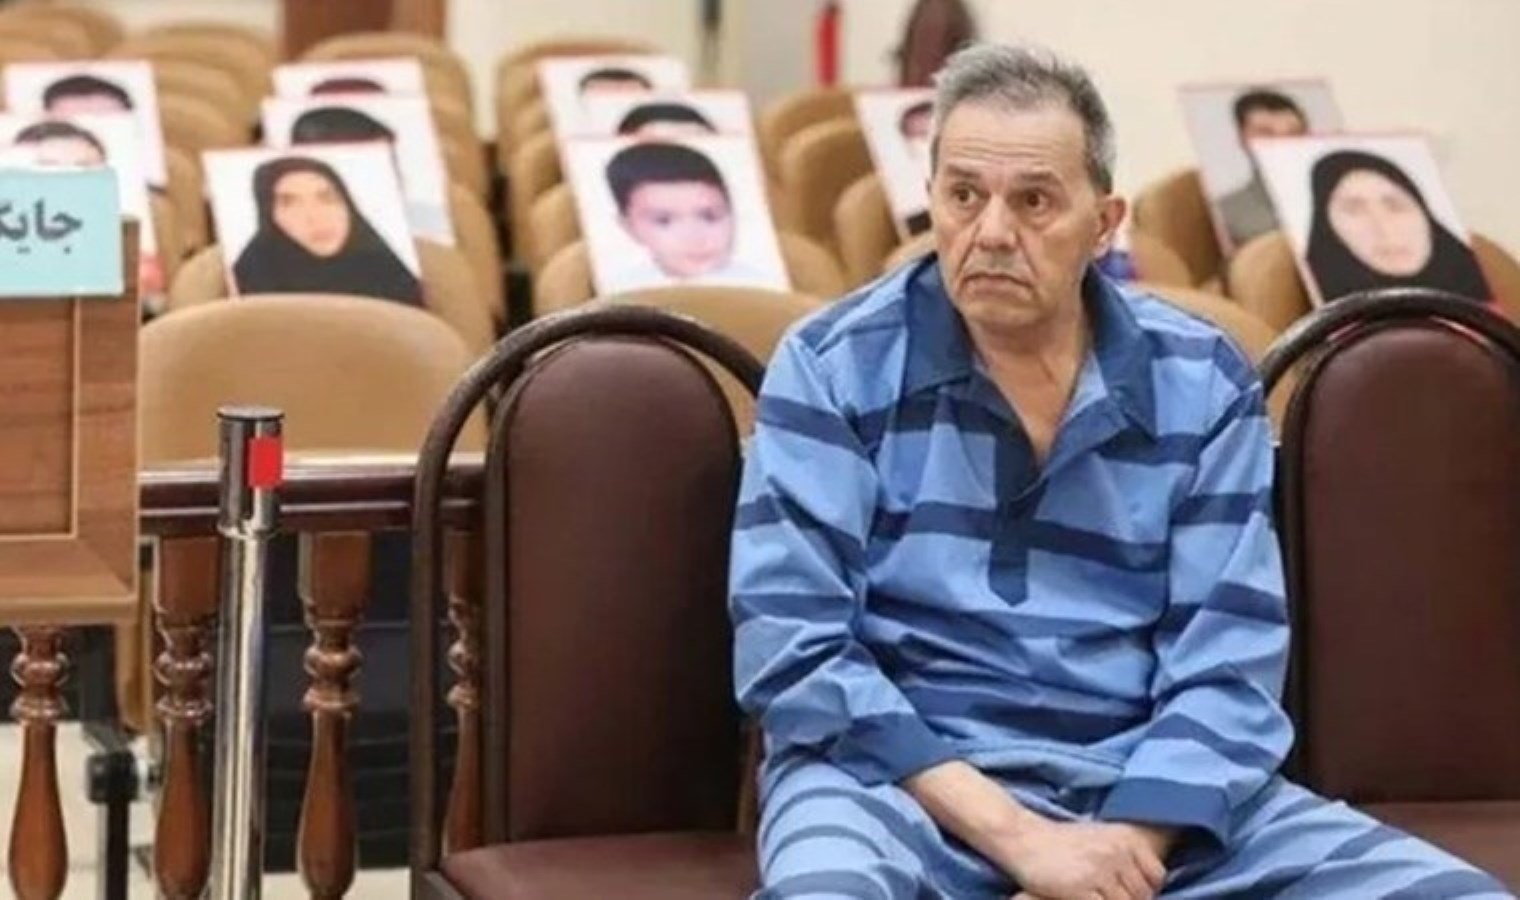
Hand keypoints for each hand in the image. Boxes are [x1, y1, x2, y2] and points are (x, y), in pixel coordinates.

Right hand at [1000, 819, 1166, 899]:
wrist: (1023, 838)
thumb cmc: (1060, 841)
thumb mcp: (1099, 838)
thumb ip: (1124, 856)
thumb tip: (1147, 887)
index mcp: (1125, 838)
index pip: (1156, 876)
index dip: (1146, 890)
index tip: (1129, 892)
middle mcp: (1117, 852)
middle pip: (1142, 895)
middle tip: (1106, 895)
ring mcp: (1100, 870)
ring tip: (1095, 896)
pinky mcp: (1081, 888)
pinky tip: (1083, 898)